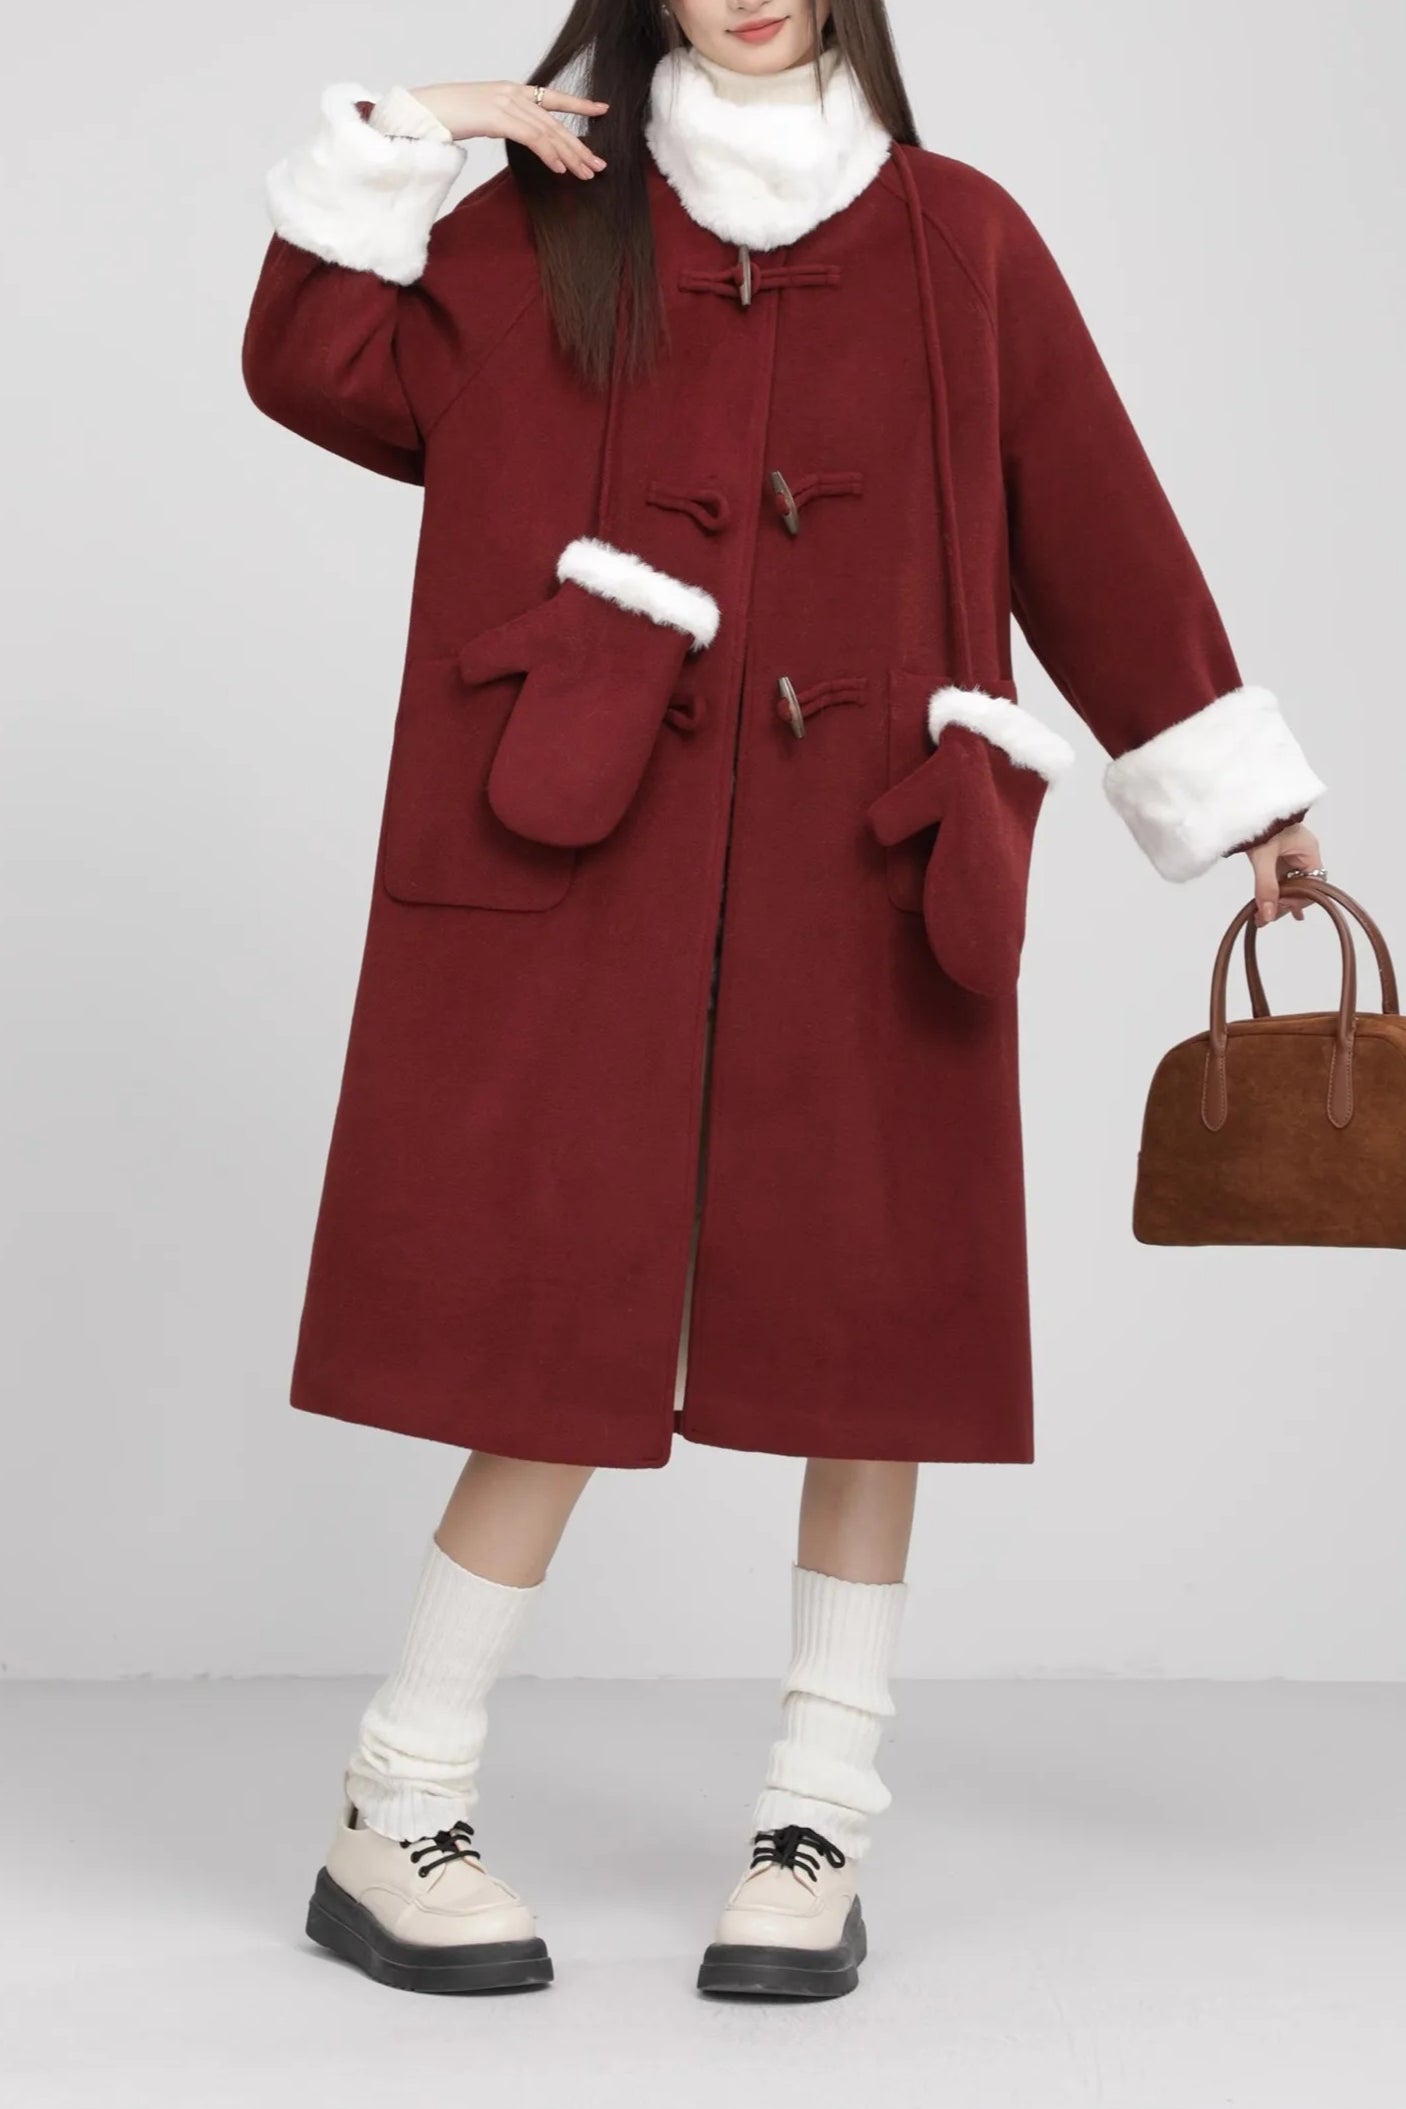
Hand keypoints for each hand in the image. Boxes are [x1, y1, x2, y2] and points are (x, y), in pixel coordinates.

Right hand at [407, 81, 608, 176]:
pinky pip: (532, 138)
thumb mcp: (482, 115)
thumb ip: (504, 121)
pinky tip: (561, 169)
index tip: (602, 110)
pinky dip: (549, 154)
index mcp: (511, 90)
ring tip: (586, 174)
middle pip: (555, 122)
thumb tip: (518, 135)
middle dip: (579, 145)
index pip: (553, 98)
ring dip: (569, 155)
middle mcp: (513, 93)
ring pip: (548, 132)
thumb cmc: (447, 116)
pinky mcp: (497, 117)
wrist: (424, 110)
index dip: (579, 105)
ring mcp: (505, 103)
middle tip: (599, 165)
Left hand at [1245, 821, 1325, 925]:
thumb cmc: (1259, 824)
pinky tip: (1270, 909)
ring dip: (1277, 900)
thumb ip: (1266, 886)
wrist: (1241, 806)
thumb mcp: (1263, 857)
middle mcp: (1302, 854)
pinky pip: (1279, 879)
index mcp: (1308, 851)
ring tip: (1261, 918)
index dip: (1299, 900)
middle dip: (1284, 904)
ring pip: (1289, 885)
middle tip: (1266, 919)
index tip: (1280, 909)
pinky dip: (1274, 892)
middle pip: (1301, 887)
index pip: (1314, 885)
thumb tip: (1268, 915)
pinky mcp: (1276, 856)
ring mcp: (1289, 855)